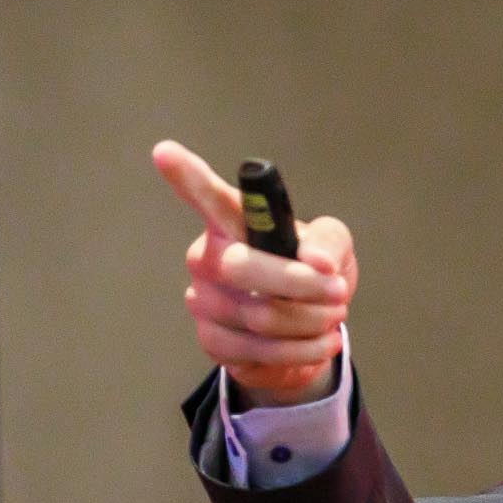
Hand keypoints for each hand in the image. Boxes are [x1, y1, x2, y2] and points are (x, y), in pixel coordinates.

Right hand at [151, 139, 357, 405]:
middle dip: (300, 284)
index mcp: (232, 222)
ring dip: (312, 321)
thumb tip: (315, 262)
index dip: (185, 176)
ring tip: (333, 316)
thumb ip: (328, 243)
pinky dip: (304, 349)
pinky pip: (261, 350)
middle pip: (242, 268)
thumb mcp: (334, 250)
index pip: (206, 197)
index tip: (164, 152)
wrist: (309, 335)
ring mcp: (203, 300)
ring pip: (261, 316)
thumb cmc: (313, 278)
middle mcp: (207, 256)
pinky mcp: (212, 341)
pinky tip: (320, 342)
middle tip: (338, 290)